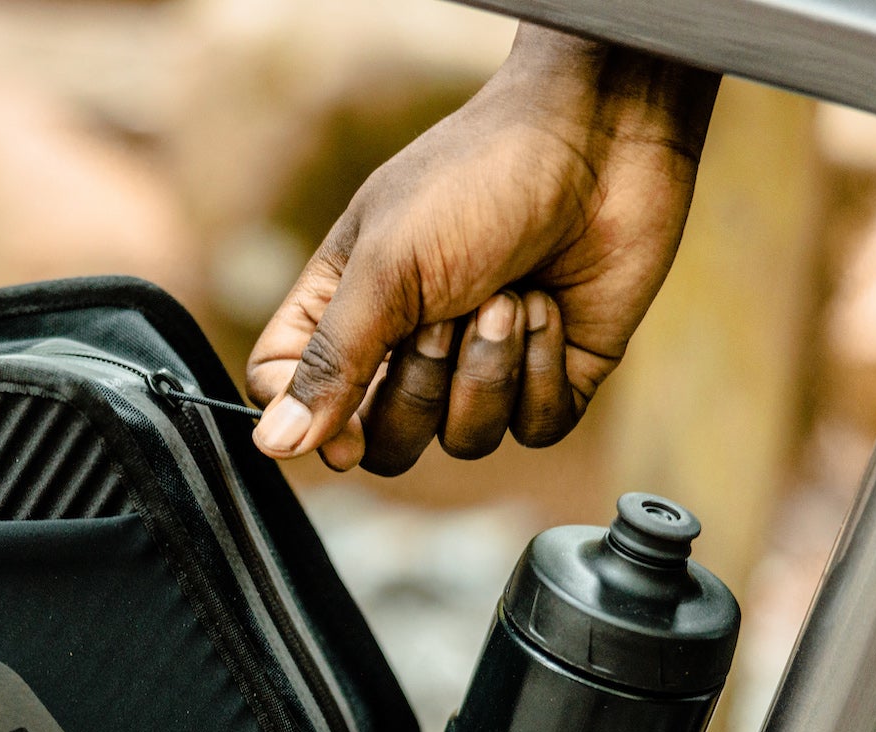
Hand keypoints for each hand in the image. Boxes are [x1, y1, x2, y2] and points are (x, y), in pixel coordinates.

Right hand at [248, 27, 720, 473]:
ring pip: (464, 440)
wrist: (600, 141)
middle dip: (422, 387)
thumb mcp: (386, 265)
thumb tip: (275, 446)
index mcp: (346, 308)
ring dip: (489, 370)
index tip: (344, 429)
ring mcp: (482, 366)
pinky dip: (542, 373)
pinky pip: (534, 429)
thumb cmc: (478, 180)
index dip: (313, 425)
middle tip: (450, 313)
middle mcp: (407, 347)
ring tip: (512, 295)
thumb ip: (330, 362)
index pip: (294, 397)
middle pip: (387, 441)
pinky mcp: (552, 375)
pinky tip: (551, 307)